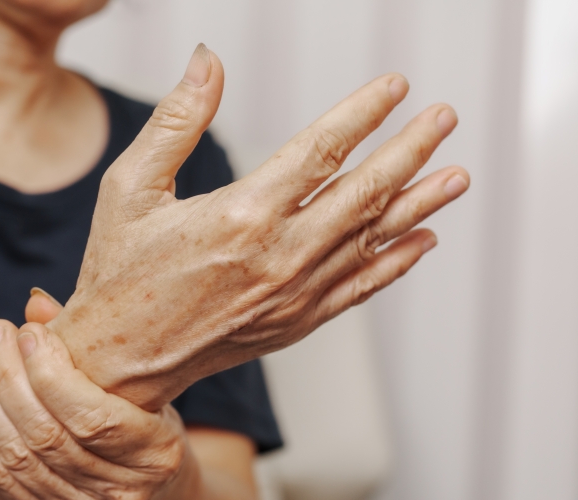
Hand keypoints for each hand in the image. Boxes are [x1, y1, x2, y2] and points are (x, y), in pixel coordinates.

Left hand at [0, 319, 189, 499]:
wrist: (145, 480)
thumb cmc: (143, 414)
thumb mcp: (135, 380)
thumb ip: (90, 346)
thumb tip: (35, 303)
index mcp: (158, 454)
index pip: (93, 418)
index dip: (52, 376)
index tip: (30, 332)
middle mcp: (127, 494)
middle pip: (48, 436)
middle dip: (12, 379)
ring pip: (18, 456)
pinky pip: (2, 477)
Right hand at [48, 44, 468, 409]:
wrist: (121, 363)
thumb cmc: (119, 271)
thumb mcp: (130, 186)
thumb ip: (176, 120)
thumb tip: (208, 58)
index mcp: (240, 214)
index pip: (321, 150)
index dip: (363, 113)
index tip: (396, 87)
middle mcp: (280, 256)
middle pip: (364, 191)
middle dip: (411, 150)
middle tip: (446, 117)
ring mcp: (295, 294)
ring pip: (373, 239)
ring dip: (420, 203)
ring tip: (457, 175)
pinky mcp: (298, 323)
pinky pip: (361, 288)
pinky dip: (397, 263)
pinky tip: (424, 240)